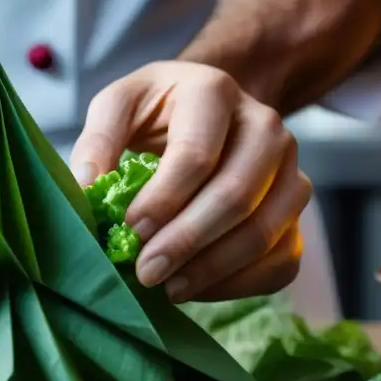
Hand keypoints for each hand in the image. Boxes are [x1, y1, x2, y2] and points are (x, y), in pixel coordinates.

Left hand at [70, 61, 311, 302]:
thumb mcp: (120, 106)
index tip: (129, 230)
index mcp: (214, 92)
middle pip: (235, 195)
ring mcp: (290, 168)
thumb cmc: (157, 112)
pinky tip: (198, 287)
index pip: (195, 155)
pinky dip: (241, 282)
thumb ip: (98, 140)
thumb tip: (86, 188)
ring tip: (168, 287)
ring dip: (213, 268)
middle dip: (186, 241)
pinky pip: (283, 258)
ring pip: (265, 231)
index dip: (162, 200)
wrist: (209, 110)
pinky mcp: (294, 207)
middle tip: (146, 272)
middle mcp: (264, 127)